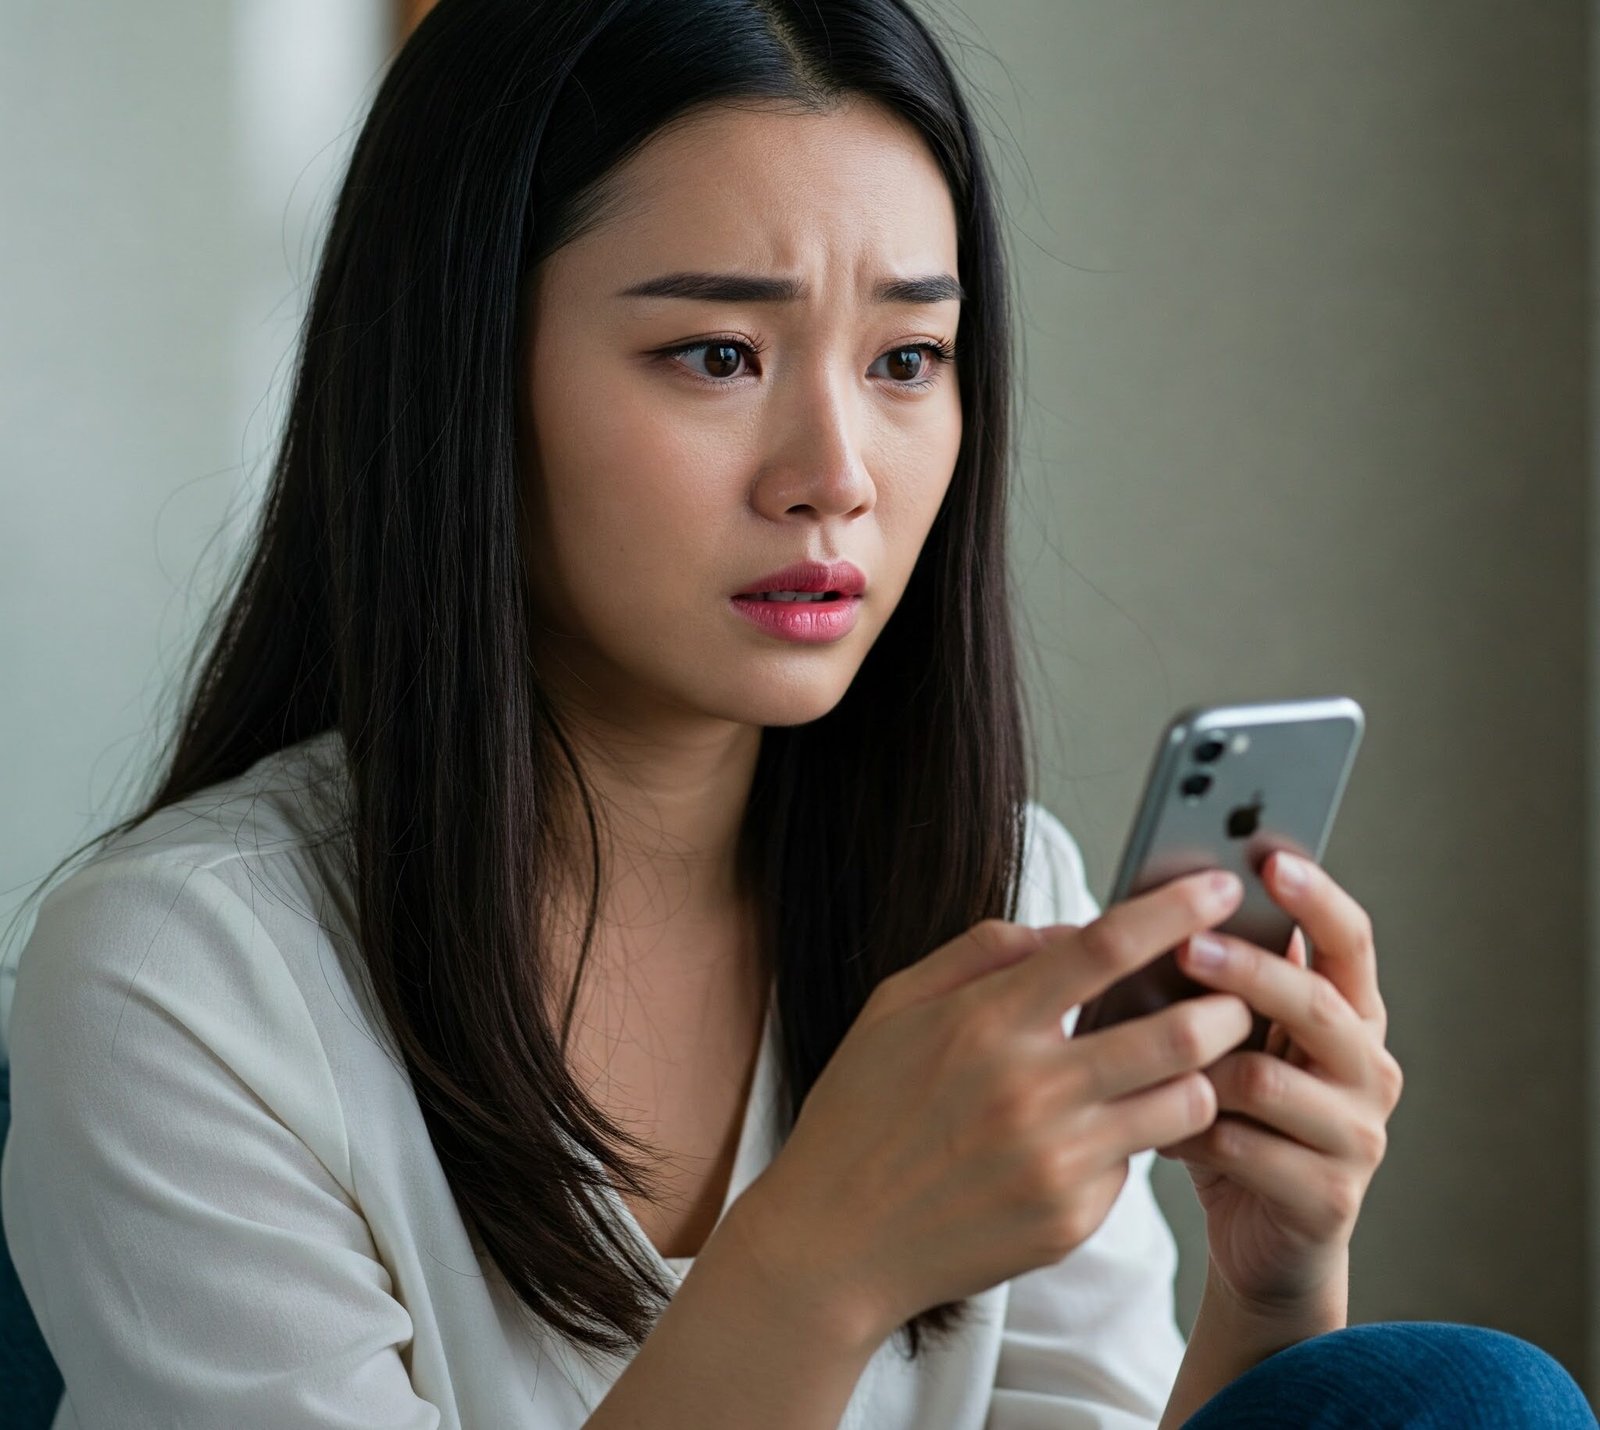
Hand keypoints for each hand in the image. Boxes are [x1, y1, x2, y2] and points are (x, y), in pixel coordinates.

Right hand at [732, 870, 1253, 1346]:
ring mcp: (1056, 1161)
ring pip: (1184, 1105)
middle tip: (1236, 995)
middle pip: (1178, 1033)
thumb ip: (983, 952)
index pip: (1105, 947)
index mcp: (986, 1022)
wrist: (834, 1242)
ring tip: (1175, 1066)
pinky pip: (1134, 1165)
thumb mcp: (895, 1005)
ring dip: (1197, 1077)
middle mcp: (1031, 1090)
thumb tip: (1067, 932)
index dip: (1176, 909)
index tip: (1221, 888)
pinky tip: (1091, 1137)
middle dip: (1229, 1005)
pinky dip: (1128, 1141)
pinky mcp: (1072, 1220)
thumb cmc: (861, 1111)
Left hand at [1157, 851, 1403, 1312]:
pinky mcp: (1329, 1196)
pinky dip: (1190, 1135)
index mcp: (1350, 1017)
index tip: (1270, 856)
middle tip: (1185, 946)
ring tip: (1148, 1065)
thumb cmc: (1234, 1118)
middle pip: (1315, 1003)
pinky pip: (1243, 1147)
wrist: (1260, 1239)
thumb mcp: (1231, 1041)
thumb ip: (1222, 985)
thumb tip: (1169, 901)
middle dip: (1247, 970)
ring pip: (1269, 1080)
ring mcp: (1359, 1136)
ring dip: (1199, 1070)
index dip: (1317, 897)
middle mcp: (1369, 1069)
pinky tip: (1158, 1132)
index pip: (1351, 941)